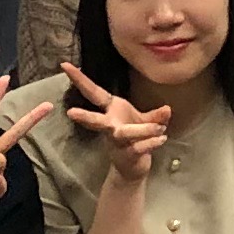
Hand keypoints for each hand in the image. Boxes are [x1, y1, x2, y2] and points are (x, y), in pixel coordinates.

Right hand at [58, 68, 168, 183]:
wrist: (133, 168)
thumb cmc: (134, 139)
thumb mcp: (145, 122)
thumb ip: (156, 116)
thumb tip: (168, 109)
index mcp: (111, 112)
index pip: (94, 93)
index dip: (80, 80)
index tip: (65, 65)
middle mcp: (110, 127)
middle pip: (96, 121)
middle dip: (85, 117)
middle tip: (71, 113)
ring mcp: (117, 143)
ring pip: (123, 134)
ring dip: (142, 130)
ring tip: (160, 127)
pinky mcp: (126, 156)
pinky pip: (138, 148)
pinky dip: (151, 143)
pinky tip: (162, 139)